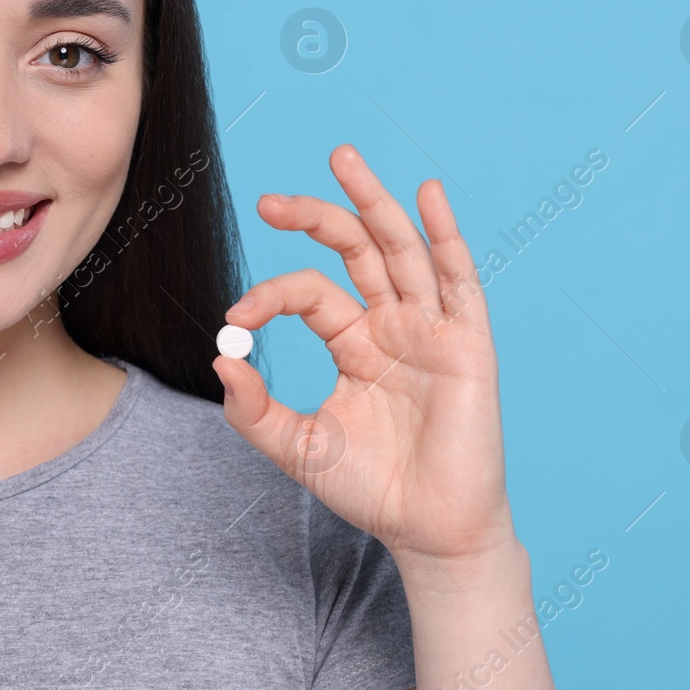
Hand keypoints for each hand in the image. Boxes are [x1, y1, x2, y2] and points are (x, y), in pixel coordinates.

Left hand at [213, 144, 514, 569]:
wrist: (429, 531)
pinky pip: (458, 279)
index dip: (269, 296)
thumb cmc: (371, 489)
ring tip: (341, 158)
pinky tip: (426, 193)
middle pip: (355, 251)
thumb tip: (221, 360)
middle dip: (316, 217)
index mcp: (354, 342)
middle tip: (267, 201)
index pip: (310, 294)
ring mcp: (432, 329)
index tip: (234, 319)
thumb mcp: (297, 447)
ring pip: (400, 249)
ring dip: (373, 201)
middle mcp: (393, 324)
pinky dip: (444, 234)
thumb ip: (255, 410)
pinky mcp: (468, 344)